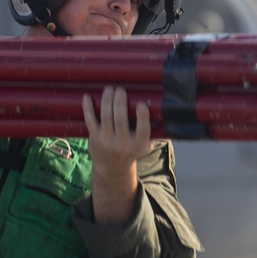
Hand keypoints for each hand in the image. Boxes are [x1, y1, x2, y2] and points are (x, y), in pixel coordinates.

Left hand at [81, 86, 152, 224]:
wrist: (112, 168)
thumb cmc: (132, 151)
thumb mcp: (146, 145)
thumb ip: (155, 131)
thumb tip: (168, 112)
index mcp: (138, 144)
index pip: (142, 129)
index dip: (142, 116)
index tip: (142, 103)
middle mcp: (122, 143)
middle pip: (121, 119)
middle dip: (120, 102)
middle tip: (121, 90)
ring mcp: (107, 140)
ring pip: (106, 116)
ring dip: (107, 100)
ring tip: (110, 89)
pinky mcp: (95, 137)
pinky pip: (90, 120)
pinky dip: (88, 108)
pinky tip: (88, 97)